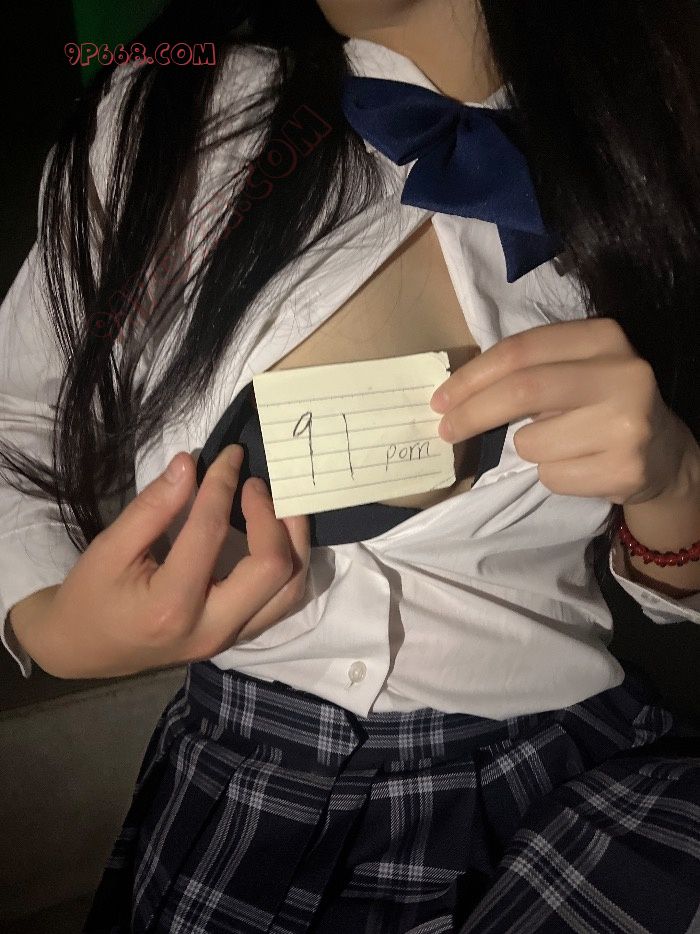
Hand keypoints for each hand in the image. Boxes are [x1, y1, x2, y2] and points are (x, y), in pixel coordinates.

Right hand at [16, 444, 310, 678]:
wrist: (85, 650)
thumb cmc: (91, 597)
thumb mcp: (110, 548)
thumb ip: (152, 507)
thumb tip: (190, 463)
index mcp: (172, 605)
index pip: (211, 533)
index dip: (223, 485)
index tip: (231, 455)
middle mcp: (212, 627)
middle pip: (274, 570)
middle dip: (273, 517)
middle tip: (256, 484)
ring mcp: (231, 637)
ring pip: (291, 591)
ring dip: (294, 542)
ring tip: (280, 505)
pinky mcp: (240, 636)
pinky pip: (282, 601)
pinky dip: (290, 564)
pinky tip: (277, 534)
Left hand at [430, 318, 696, 505]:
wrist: (665, 453)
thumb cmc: (600, 406)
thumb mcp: (575, 370)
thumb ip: (527, 370)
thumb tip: (454, 395)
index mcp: (603, 337)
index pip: (520, 351)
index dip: (471, 377)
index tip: (440, 400)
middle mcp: (622, 374)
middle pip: (522, 390)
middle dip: (472, 413)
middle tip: (446, 429)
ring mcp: (628, 423)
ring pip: (531, 442)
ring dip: (527, 449)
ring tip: (560, 444)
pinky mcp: (625, 468)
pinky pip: (551, 476)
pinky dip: (550, 475)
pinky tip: (581, 465)